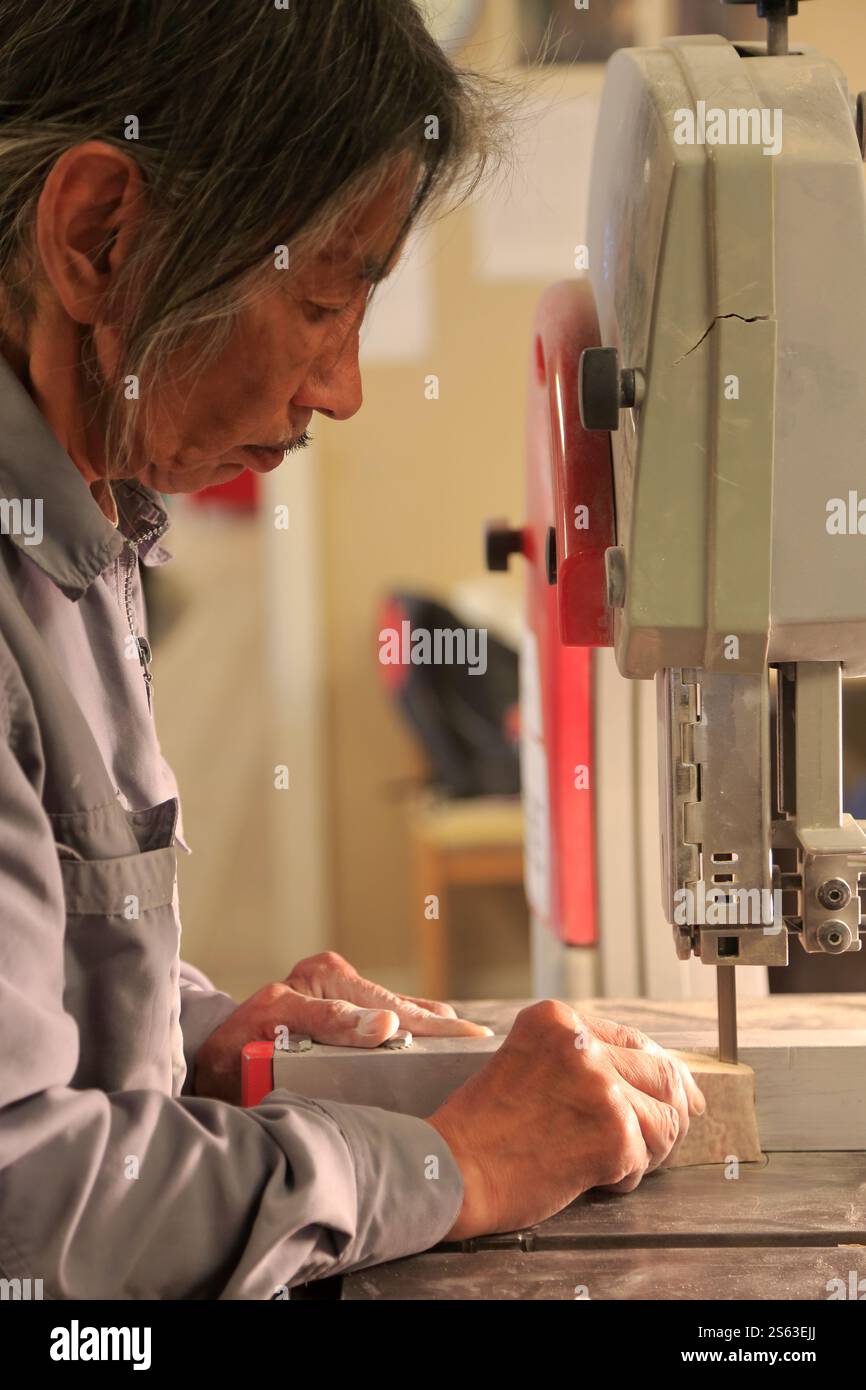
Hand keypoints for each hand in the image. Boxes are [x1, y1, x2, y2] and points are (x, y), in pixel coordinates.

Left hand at [193, 950, 491, 1101]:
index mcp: (325, 974)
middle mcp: (337, 981)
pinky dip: (414, 1030)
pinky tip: (438, 1035)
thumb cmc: (234, 1045)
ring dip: (430, 1028)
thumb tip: (386, 1027)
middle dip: (437, 1025)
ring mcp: (339, 998)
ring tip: (469, 1039)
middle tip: (478, 1040)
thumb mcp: (274, 1023)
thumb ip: (329, 1021)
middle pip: (399, 1008)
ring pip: (398, 1014)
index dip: (427, 1023)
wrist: (209, 1061)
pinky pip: (385, 1023)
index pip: (386, 1006)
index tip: (460, 1033)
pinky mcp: (339, 1016)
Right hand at [427, 1000, 705, 1239]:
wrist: (453, 1169)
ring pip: (666, 1118)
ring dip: (647, 1147)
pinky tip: (591, 1177)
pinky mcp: (613, 1135)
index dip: (660, 1072)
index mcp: (558, 1021)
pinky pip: (645, 1158)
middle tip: (657, 1136)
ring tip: (610, 1161)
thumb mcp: (528, 1063)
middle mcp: (582, 1046)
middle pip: (663, 1074)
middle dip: (669, 1109)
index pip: (635, 1040)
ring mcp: (601, 1088)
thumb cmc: (483, 1128)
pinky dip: (623, 1177)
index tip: (676, 1092)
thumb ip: (583, 1061)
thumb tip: (664, 1082)